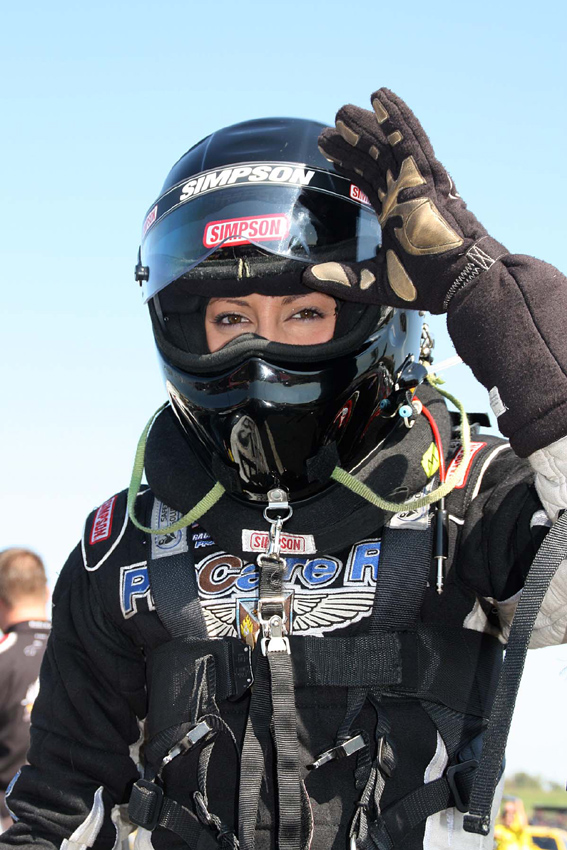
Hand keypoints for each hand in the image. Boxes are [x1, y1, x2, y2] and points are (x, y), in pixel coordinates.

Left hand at [303, 88, 505, 313]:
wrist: (456, 282)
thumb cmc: (425, 284)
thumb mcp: (374, 282)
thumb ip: (343, 277)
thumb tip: (309, 278)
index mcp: (396, 212)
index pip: (368, 180)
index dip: (349, 164)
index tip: (328, 150)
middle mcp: (406, 193)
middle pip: (375, 158)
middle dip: (352, 142)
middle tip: (330, 128)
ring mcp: (417, 182)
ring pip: (389, 145)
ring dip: (367, 126)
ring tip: (343, 112)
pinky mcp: (426, 177)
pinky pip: (409, 142)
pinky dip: (396, 120)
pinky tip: (380, 99)